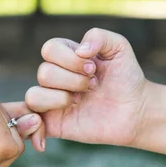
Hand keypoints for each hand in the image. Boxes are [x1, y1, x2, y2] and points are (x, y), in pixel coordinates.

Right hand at [25, 28, 147, 146]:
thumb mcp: (119, 47)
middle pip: (44, 73)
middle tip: (93, 86)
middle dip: (73, 80)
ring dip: (61, 98)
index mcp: (65, 56)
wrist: (136, 110)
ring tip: (81, 102)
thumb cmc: (126, 78)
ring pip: (34, 96)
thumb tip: (79, 50)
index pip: (49, 49)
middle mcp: (55, 77)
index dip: (71, 59)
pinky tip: (53, 129)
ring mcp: (52, 100)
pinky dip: (33, 128)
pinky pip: (29, 123)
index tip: (94, 68)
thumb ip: (98, 36)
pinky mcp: (53, 123)